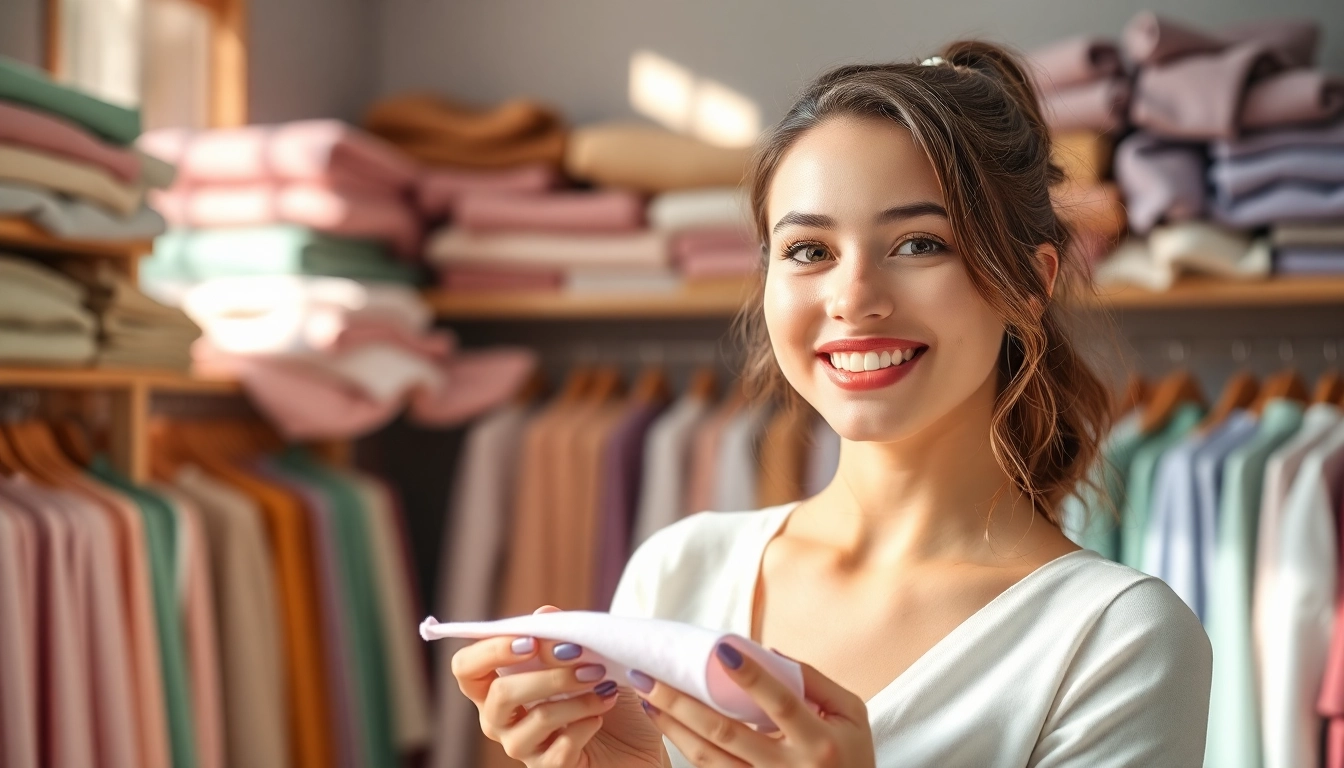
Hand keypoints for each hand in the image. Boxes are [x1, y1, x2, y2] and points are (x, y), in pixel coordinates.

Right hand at [452, 606, 665, 767]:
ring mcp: (522, 747)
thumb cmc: (602, 691)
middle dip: (547, 673)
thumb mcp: (584, 656)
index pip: (466, 668)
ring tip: (605, 686)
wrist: (637, 736)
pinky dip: (586, 724)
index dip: (490, 650)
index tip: (531, 641)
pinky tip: (601, 714)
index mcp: (496, 685)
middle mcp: (500, 719)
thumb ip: (559, 635)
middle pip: (500, 693)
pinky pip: (561, 747)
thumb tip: (544, 613)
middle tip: (583, 660)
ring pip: (537, 719)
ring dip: (576, 698)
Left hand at [628, 643, 875, 766]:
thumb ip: (814, 680)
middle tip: (648, 676)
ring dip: (673, 727)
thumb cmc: (853, 755)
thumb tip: (766, 652)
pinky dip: (685, 749)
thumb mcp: (851, 714)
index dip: (751, 675)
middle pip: (726, 733)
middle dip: (682, 703)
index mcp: (819, 742)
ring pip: (708, 759)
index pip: (779, 702)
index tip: (720, 647)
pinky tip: (667, 726)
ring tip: (647, 698)